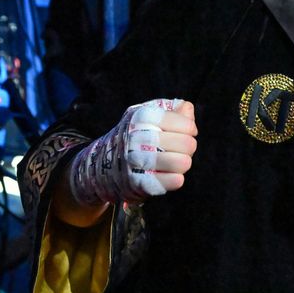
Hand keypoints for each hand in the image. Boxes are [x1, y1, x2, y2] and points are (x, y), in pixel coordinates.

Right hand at [69, 98, 198, 206]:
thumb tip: (188, 111)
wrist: (103, 164)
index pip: (186, 124)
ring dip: (183, 163)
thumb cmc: (133, 135)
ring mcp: (137, 161)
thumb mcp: (146, 114)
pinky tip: (169, 174)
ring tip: (173, 161)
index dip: (190, 129)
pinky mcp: (139, 182)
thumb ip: (171, 109)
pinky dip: (176, 178)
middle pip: (188, 144)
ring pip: (183, 163)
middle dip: (188, 147)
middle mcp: (138, 137)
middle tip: (178, 149)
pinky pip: (175, 181)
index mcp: (143, 116)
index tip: (183, 132)